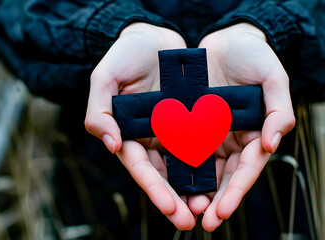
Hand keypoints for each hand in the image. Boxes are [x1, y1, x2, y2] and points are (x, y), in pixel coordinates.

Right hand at [84, 23, 194, 229]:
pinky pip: (204, 144)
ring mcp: (174, 131)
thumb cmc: (125, 55)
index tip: (171, 209)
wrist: (154, 37)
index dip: (155, 190)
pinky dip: (212, 162)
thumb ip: (99, 112)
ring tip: (214, 209)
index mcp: (129, 134)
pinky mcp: (194, 121)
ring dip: (199, 189)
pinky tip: (225, 179)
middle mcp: (153, 138)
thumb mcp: (105, 79)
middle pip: (165, 176)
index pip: (141, 168)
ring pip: (187, 166)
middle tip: (193, 222)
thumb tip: (111, 146)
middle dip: (178, 200)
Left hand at [190, 23, 295, 230]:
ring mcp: (210, 133)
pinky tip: (167, 182)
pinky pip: (182, 148)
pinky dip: (177, 167)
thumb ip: (279, 110)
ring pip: (202, 169)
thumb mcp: (274, 77)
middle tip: (201, 223)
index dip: (236, 192)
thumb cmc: (254, 56)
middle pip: (224, 177)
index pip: (247, 169)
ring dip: (193, 191)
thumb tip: (272, 144)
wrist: (226, 38)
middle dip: (214, 201)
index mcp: (254, 133)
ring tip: (181, 211)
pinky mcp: (189, 124)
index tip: (221, 212)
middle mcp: (232, 139)